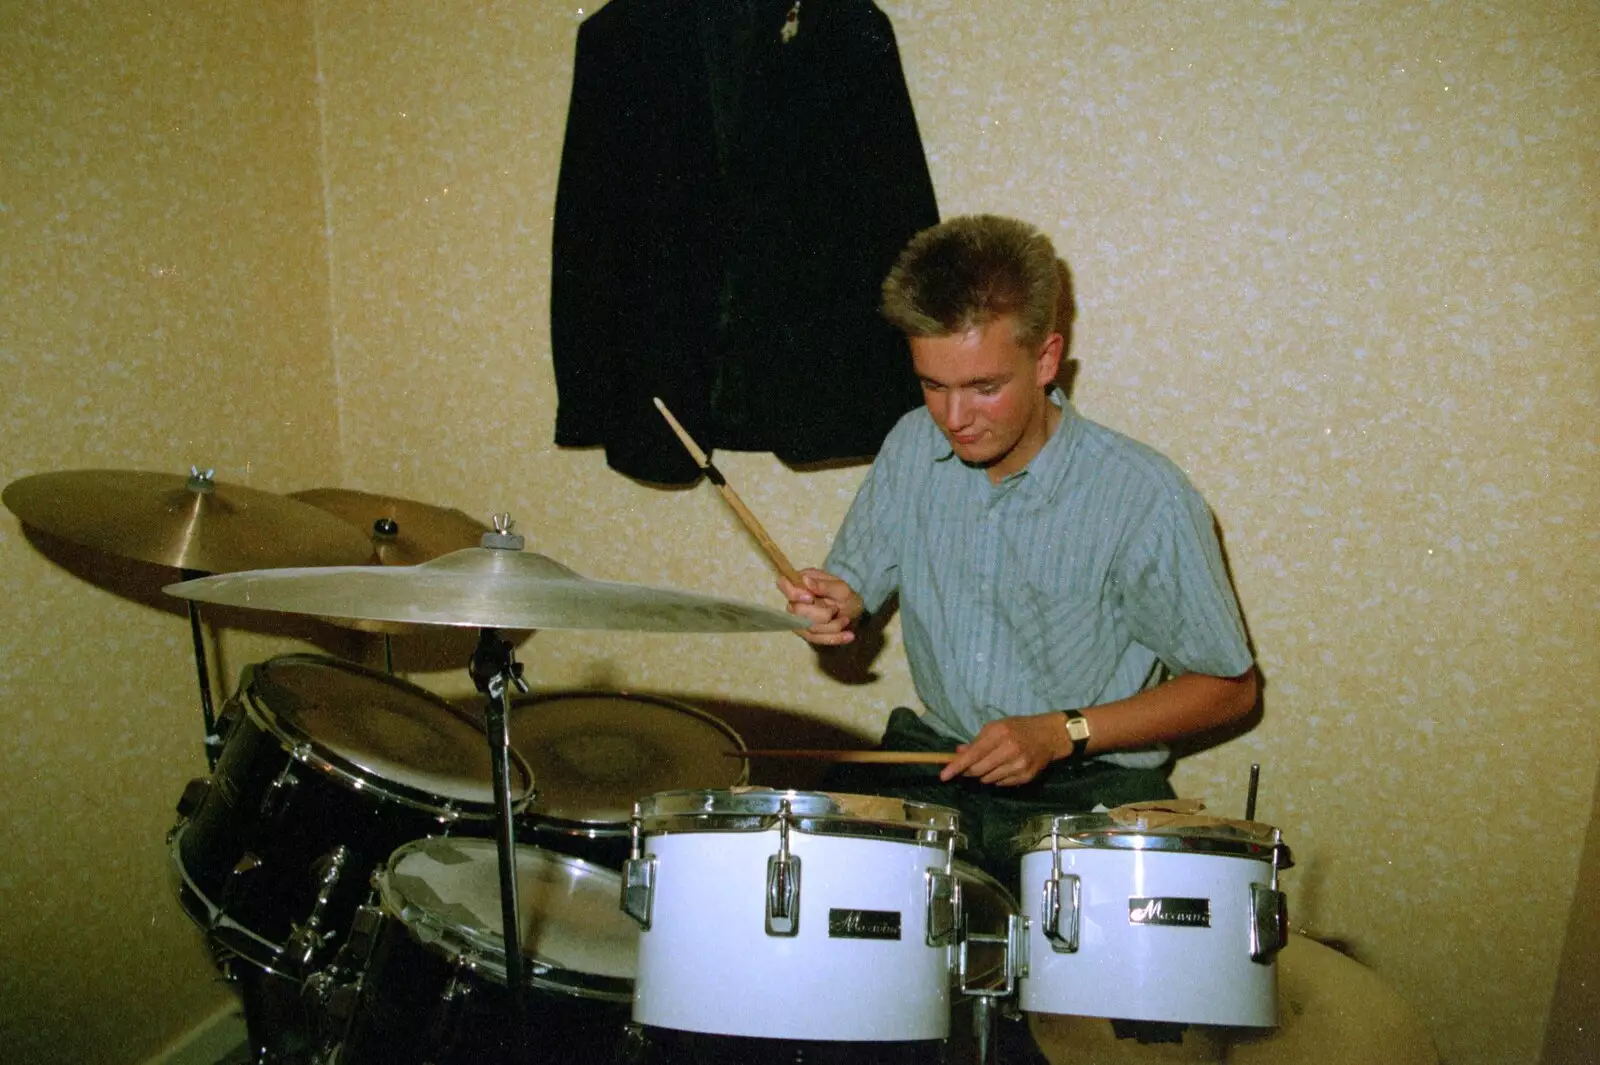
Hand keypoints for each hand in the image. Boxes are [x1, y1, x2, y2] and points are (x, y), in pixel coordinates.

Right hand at [778, 568, 863, 645]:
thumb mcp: (840, 588)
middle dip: (820, 614)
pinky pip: (816, 639)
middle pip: (795, 611)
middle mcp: (796, 601)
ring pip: (808, 628)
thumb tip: (805, 580)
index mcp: (801, 583)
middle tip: (835, 610)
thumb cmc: (845, 595)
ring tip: (846, 620)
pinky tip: (848, 636)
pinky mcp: (807, 633)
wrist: (854, 611)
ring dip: (831, 626)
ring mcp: (799, 619)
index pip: (784, 585)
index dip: (794, 594)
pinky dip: (834, 638)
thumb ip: (823, 585)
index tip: (810, 598)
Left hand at [939, 712, 1070, 786]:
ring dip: (983, 774)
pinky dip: (996, 778)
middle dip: (968, 771)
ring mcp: (1019, 765)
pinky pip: (1001, 784)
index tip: (943, 776)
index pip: (973, 754)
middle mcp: (1010, 750)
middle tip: (967, 767)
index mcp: (1000, 734)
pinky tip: (1003, 768)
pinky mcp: (1026, 777)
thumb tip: (957, 754)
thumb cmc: (1019, 727)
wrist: (1049, 736)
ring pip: (988, 779)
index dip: (956, 766)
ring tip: (991, 763)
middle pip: (978, 770)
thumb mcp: (997, 727)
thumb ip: (977, 741)